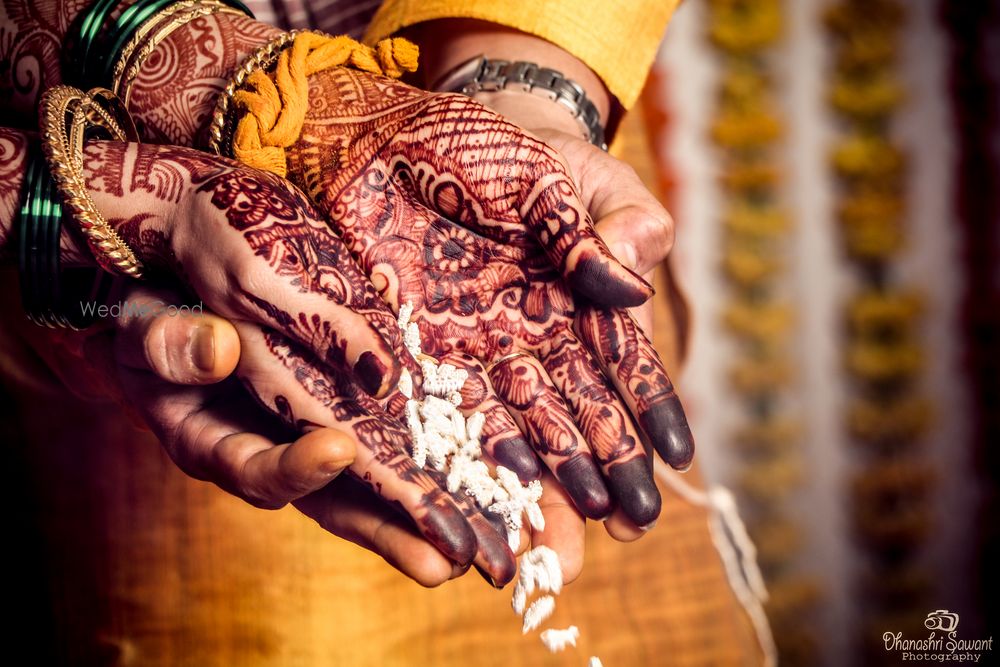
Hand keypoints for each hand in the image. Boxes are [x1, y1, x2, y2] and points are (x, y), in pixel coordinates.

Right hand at [38, 282, 483, 585]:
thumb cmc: (154, 320)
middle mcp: (265, 456)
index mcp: (209, 442)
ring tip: (465, 550)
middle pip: (327, 503)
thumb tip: (217, 350)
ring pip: (362, 489)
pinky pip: (379, 450)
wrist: (177, 309)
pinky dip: (417, 468)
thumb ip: (166, 343)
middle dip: (384, 531)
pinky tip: (464, 487)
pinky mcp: (335, 419)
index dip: (295, 467)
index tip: (339, 449)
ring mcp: (303, 443)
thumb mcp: (142, 328)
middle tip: (439, 558)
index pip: (254, 467)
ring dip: (414, 517)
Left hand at [267, 68, 693, 530]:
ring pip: (510, 436)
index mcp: (583, 302)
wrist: (424, 131)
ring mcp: (475, 355)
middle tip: (611, 543)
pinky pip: (436, 415)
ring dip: (527, 495)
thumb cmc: (517, 146)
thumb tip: (629, 280)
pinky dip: (454, 464)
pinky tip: (470, 509)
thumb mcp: (572, 174)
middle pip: (571, 422)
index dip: (648, 413)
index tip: (674, 464)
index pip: (624, 367)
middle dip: (593, 484)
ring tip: (540, 553)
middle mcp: (535, 342)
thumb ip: (610, 222)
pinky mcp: (413, 355)